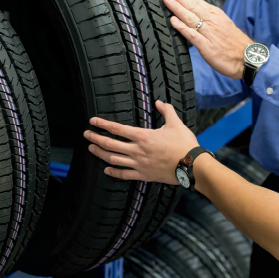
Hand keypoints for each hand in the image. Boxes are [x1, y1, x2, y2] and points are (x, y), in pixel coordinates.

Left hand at [84, 101, 198, 183]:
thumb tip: (159, 102)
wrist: (192, 165)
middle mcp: (137, 150)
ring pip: (113, 159)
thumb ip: (166, 110)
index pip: (117, 129)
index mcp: (143, 136)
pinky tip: (106, 170)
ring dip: (100, 154)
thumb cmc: (184, 144)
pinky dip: (113, 172)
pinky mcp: (144, 175)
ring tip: (91, 149)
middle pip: (110, 144)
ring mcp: (139, 164)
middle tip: (86, 135)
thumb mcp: (176, 123)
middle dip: (95, 138)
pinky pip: (124, 174)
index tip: (92, 121)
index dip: (103, 124)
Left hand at [162, 0, 252, 79]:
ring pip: (190, 17)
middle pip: (192, 6)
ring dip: (177, 7)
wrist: (248, 58)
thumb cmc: (234, 43)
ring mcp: (209, 33)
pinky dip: (182, 27)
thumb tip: (193, 12)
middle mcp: (212, 21)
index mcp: (215, 15)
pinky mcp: (207, 46)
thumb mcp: (223, 24)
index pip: (196, 1)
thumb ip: (208, 18)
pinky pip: (192, 35)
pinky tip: (173, 21)